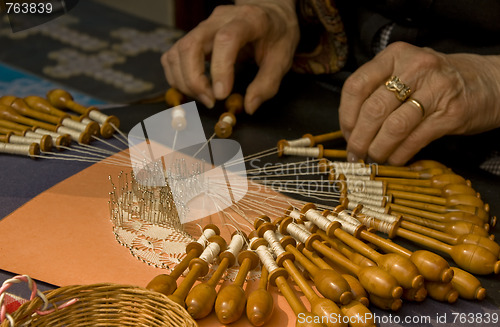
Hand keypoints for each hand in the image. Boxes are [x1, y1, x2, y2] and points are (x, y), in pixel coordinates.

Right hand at [161, 0, 299, 113]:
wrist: (269, 15)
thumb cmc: (276, 36)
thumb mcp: (282, 59)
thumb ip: (267, 84)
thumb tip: (248, 107)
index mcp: (248, 20)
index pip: (226, 40)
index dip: (220, 69)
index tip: (221, 95)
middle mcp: (220, 19)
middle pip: (192, 45)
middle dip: (194, 80)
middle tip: (210, 101)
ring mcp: (204, 26)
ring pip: (178, 51)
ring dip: (184, 81)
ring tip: (204, 97)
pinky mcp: (194, 36)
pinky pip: (173, 55)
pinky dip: (177, 76)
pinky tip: (193, 89)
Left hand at [339, 42, 499, 164]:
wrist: (487, 81)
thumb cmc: (436, 80)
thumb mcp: (405, 71)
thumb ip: (378, 89)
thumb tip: (350, 128)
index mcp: (395, 55)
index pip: (356, 86)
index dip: (346, 115)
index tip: (346, 133)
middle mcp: (415, 68)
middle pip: (373, 109)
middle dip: (359, 138)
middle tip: (355, 153)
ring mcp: (436, 90)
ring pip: (393, 127)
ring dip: (378, 149)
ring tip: (373, 159)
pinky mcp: (451, 114)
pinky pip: (414, 140)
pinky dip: (399, 155)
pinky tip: (394, 160)